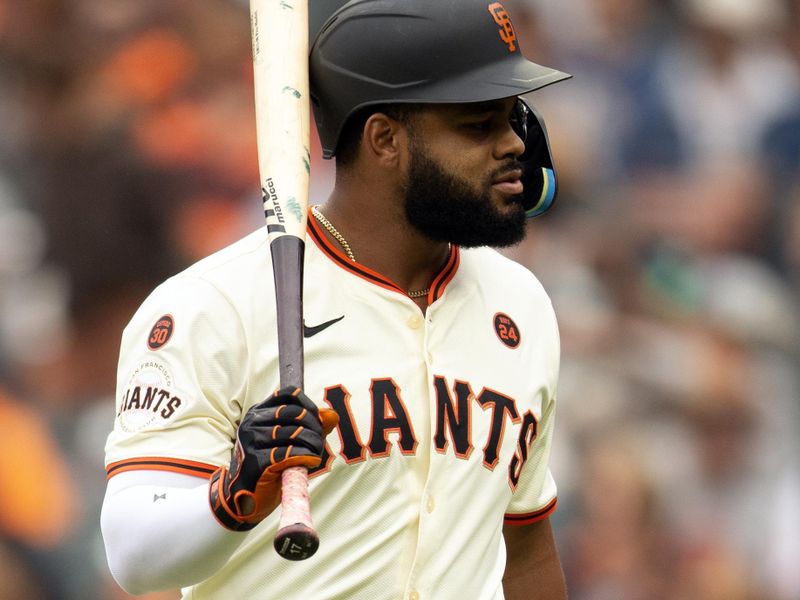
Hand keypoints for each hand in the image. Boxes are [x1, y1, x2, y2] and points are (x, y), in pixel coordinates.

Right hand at [209, 387, 337, 530]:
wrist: (242, 498)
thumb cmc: (267, 466)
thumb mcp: (286, 441)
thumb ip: (310, 426)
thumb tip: (333, 416)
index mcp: (257, 412)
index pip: (289, 394)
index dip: (309, 405)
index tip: (318, 422)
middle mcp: (251, 423)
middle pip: (294, 413)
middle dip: (315, 427)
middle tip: (320, 442)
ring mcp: (251, 441)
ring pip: (294, 433)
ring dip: (313, 443)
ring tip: (317, 453)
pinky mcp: (255, 461)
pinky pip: (288, 454)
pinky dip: (305, 456)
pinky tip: (311, 462)